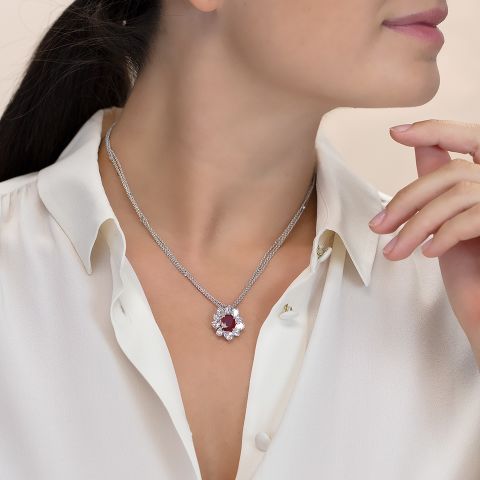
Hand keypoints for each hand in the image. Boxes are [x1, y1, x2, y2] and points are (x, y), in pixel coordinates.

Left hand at [368, 119, 479, 367]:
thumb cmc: (476, 275)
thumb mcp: (450, 225)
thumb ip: (444, 187)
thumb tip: (422, 149)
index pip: (471, 139)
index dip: (435, 130)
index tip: (396, 133)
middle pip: (452, 172)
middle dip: (407, 199)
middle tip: (379, 226)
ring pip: (457, 194)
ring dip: (416, 225)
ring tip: (395, 252)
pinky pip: (472, 218)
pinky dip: (443, 234)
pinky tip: (428, 253)